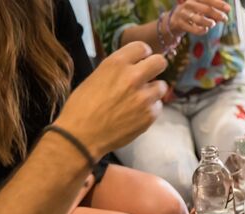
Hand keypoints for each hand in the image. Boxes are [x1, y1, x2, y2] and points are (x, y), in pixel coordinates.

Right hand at [55, 42, 167, 157]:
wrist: (82, 135)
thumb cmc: (81, 107)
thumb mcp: (96, 77)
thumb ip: (116, 70)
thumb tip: (131, 67)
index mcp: (116, 64)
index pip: (142, 47)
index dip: (143, 54)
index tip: (142, 60)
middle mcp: (133, 77)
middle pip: (160, 62)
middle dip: (156, 67)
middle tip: (149, 75)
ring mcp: (144, 97)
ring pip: (162, 86)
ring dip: (153, 91)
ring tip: (140, 99)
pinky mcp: (150, 115)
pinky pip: (158, 106)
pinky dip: (150, 109)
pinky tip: (137, 114)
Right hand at [171, 0, 229, 35]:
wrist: (173, 20)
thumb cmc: (192, 12)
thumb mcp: (201, 8)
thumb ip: (212, 11)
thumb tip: (224, 15)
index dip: (219, 3)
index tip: (228, 9)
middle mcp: (188, 4)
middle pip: (205, 9)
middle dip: (217, 14)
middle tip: (225, 19)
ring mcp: (183, 14)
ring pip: (198, 19)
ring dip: (208, 22)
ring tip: (213, 24)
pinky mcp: (180, 24)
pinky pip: (192, 28)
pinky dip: (200, 30)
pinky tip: (205, 29)